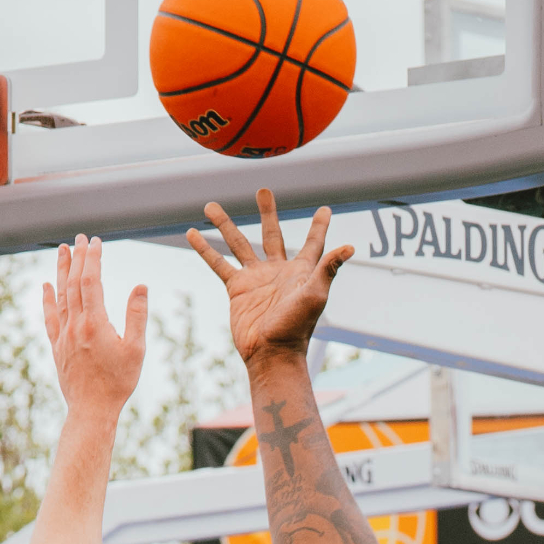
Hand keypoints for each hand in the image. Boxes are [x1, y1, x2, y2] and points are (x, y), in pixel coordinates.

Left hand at [41, 232, 147, 417]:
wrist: (92, 410)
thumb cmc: (118, 383)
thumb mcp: (136, 350)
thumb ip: (137, 316)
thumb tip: (140, 286)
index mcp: (95, 324)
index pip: (91, 282)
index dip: (93, 259)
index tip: (96, 242)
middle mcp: (75, 326)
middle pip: (73, 284)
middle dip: (77, 258)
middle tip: (79, 238)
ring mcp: (63, 336)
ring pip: (60, 296)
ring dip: (61, 271)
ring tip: (63, 251)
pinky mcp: (57, 347)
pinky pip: (50, 317)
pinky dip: (48, 299)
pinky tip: (46, 285)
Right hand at [183, 189, 353, 366]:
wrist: (270, 353)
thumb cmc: (296, 327)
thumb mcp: (315, 295)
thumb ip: (328, 269)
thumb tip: (350, 247)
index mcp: (300, 271)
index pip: (313, 243)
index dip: (319, 227)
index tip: (325, 210)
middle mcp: (278, 270)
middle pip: (272, 234)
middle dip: (268, 213)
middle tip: (264, 191)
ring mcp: (255, 278)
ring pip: (238, 243)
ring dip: (225, 224)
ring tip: (211, 206)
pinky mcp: (237, 289)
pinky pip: (218, 263)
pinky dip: (205, 249)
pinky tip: (193, 233)